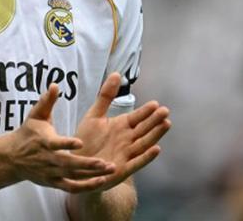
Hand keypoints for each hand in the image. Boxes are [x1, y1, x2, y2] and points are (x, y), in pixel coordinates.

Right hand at [6, 83, 116, 192]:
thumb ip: (47, 101)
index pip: (56, 144)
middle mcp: (48, 159)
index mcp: (44, 141)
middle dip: (87, 164)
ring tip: (109, 169)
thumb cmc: (28, 133)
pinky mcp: (54, 183)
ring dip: (91, 174)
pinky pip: (71, 187)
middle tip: (104, 162)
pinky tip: (101, 181)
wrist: (13, 158)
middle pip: (68, 164)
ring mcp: (51, 173)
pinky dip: (85, 186)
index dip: (67, 144)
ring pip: (73, 176)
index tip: (80, 142)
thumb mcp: (36, 115)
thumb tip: (55, 85)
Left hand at [72, 72, 170, 191]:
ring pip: (144, 143)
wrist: (76, 165)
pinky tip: (156, 149)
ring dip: (155, 135)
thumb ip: (105, 96)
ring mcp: (127, 154)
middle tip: (165, 111)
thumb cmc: (86, 140)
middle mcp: (127, 139)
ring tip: (166, 124)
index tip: (155, 103)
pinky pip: (137, 162)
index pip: (137, 117)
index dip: (146, 111)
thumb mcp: (94, 115)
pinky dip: (147, 157)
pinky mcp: (123, 169)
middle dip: (155, 120)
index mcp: (122, 126)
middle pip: (144, 129)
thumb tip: (117, 74)